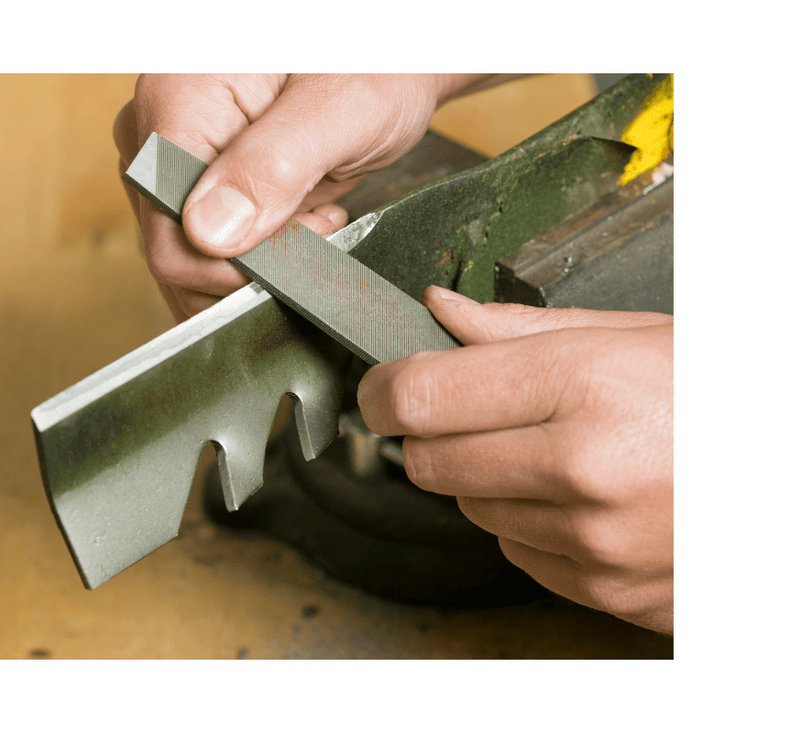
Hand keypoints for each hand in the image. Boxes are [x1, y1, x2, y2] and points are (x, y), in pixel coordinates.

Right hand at [113, 74, 492, 319]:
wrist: (386, 54)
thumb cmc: (377, 60)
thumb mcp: (343, 106)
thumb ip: (274, 167)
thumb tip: (208, 233)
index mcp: (176, 102)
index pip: (170, 235)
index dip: (238, 264)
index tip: (307, 234)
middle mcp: (156, 132)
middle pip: (174, 253)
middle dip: (252, 263)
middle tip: (319, 221)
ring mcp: (171, 160)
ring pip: (189, 259)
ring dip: (257, 260)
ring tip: (313, 213)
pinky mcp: (194, 178)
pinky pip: (206, 245)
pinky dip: (256, 250)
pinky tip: (298, 214)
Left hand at [357, 287, 673, 633]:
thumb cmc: (733, 393)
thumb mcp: (635, 334)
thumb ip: (520, 329)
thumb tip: (438, 313)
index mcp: (586, 389)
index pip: (420, 397)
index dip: (382, 388)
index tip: (380, 384)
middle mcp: (583, 474)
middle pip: (428, 463)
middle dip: (430, 434)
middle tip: (469, 409)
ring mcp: (595, 546)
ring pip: (470, 510)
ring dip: (487, 479)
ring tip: (556, 448)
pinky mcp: (608, 593)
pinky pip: (519, 554)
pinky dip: (530, 524)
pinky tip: (582, 495)